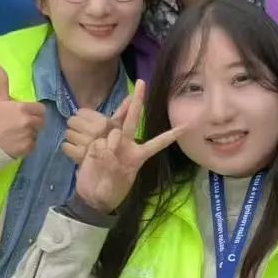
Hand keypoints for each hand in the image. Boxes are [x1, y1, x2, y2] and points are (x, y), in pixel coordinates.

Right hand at [0, 63, 45, 158]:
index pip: (41, 109)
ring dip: (30, 134)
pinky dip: (27, 145)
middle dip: (34, 123)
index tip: (27, 115)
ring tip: (18, 135)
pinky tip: (17, 143)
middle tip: (22, 126)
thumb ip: (3, 82)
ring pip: (37, 134)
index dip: (35, 112)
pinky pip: (33, 145)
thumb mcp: (0, 100)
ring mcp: (28, 135)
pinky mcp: (27, 148)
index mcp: (23, 108)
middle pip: (41, 122)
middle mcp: (28, 121)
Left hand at [61, 97, 130, 164]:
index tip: (85, 121)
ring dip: (72, 137)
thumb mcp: (120, 128)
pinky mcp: (79, 155)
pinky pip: (65, 146)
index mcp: (104, 122)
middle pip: (72, 120)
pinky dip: (69, 149)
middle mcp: (95, 131)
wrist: (113, 173)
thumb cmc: (118, 148)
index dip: (82, 116)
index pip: (81, 112)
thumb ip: (123, 110)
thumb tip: (130, 96)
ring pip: (68, 133)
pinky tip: (75, 150)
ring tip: (79, 141)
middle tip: (81, 131)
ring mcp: (86, 143)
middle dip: (75, 126)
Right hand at [75, 80, 190, 213]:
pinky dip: (97, 150)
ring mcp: (111, 141)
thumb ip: (113, 163)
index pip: (157, 143)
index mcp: (138, 155)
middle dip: (138, 101)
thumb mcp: (116, 183)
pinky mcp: (96, 142)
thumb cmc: (109, 192)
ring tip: (104, 161)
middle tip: (142, 82)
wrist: (90, 195)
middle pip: (134, 119)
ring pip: (115, 129)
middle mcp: (126, 144)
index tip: (187, 126)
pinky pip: (99, 141)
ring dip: (111, 143)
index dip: (171, 135)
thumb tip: (108, 146)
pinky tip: (93, 158)